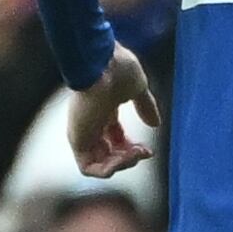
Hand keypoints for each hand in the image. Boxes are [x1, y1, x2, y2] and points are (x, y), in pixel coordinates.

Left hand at [65, 45, 162, 177]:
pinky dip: (108, 169)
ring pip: (99, 165)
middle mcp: (92, 124)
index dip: (132, 149)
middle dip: (129, 159)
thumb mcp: (138, 89)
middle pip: (109, 155)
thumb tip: (155, 124)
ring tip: (135, 154)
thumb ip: (145, 106)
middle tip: (143, 151)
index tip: (147, 149)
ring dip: (122, 165)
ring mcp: (83, 132)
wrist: (103, 62)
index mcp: (104, 111)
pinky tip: (124, 157)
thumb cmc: (118, 68)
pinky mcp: (77, 139)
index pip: (115, 140)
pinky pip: (88, 168)